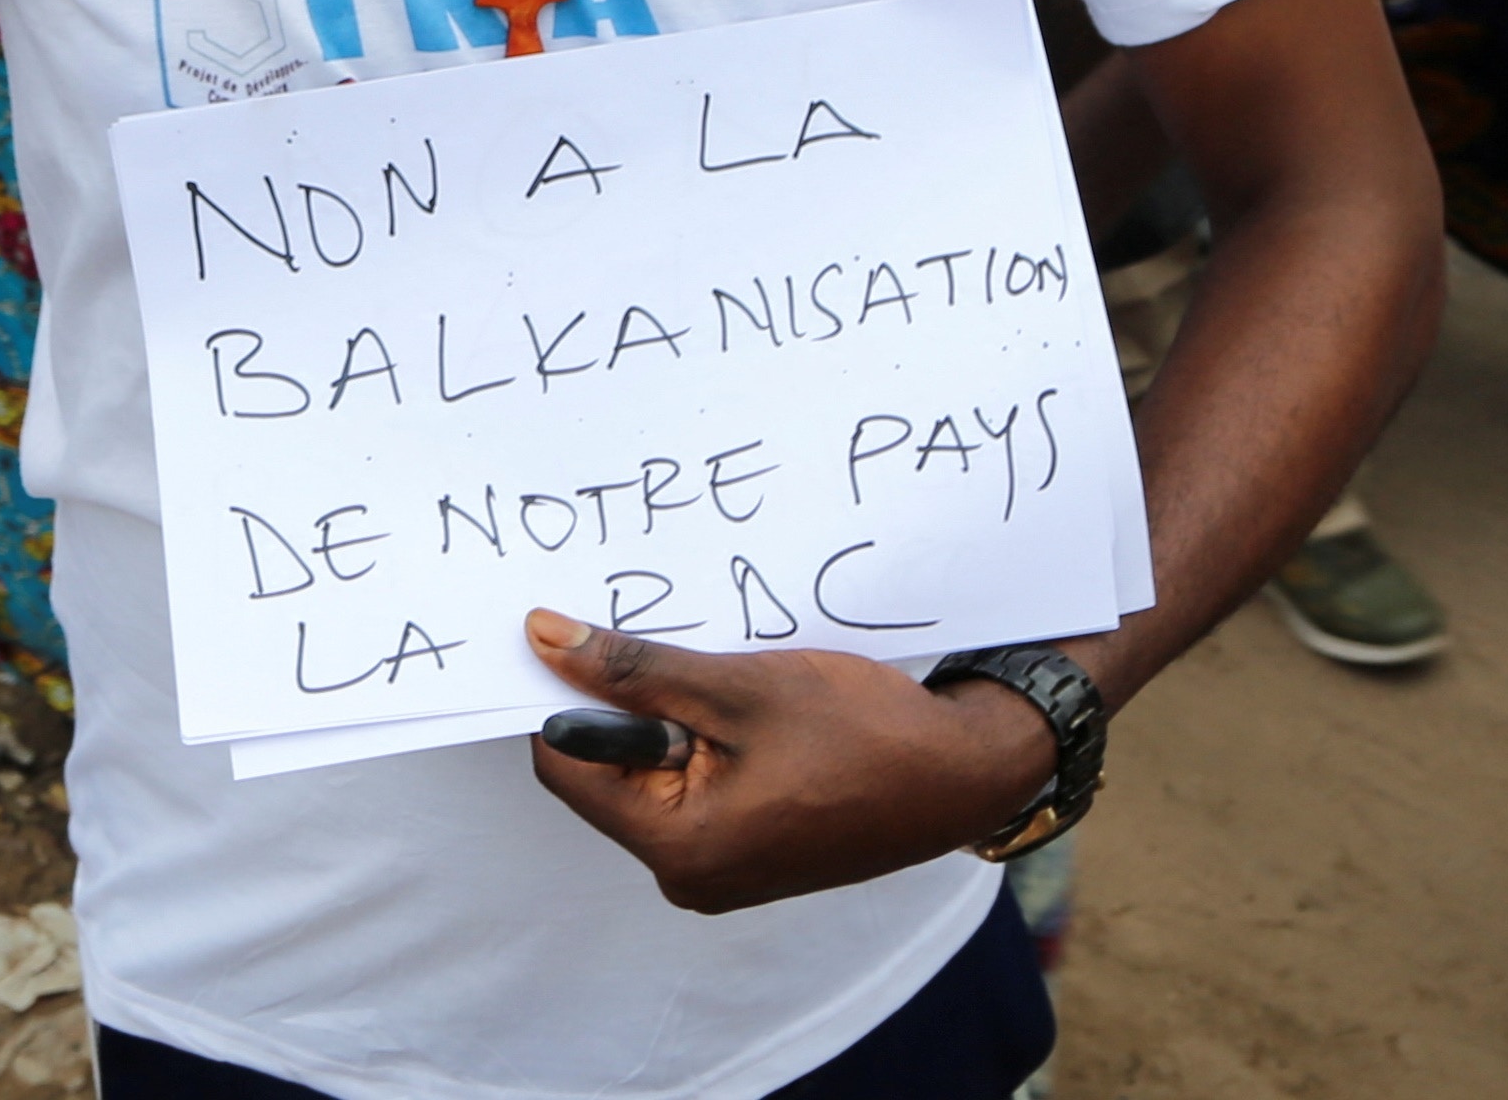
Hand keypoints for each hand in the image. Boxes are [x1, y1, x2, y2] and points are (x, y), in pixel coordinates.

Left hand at [520, 610, 1054, 912]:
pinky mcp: (748, 854)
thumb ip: (635, 669)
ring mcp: (721, 871)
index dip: (565, 693)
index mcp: (679, 848)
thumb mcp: (740, 687)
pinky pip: (694, 789)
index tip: (580, 631)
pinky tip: (746, 705)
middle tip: (673, 644)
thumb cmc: (863, 731)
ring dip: (671, 716)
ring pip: (653, 774)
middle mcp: (689, 876)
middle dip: (627, 704)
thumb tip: (543, 640)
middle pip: (607, 772)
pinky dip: (703, 741)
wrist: (963, 774)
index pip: (567, 763)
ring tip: (726, 675)